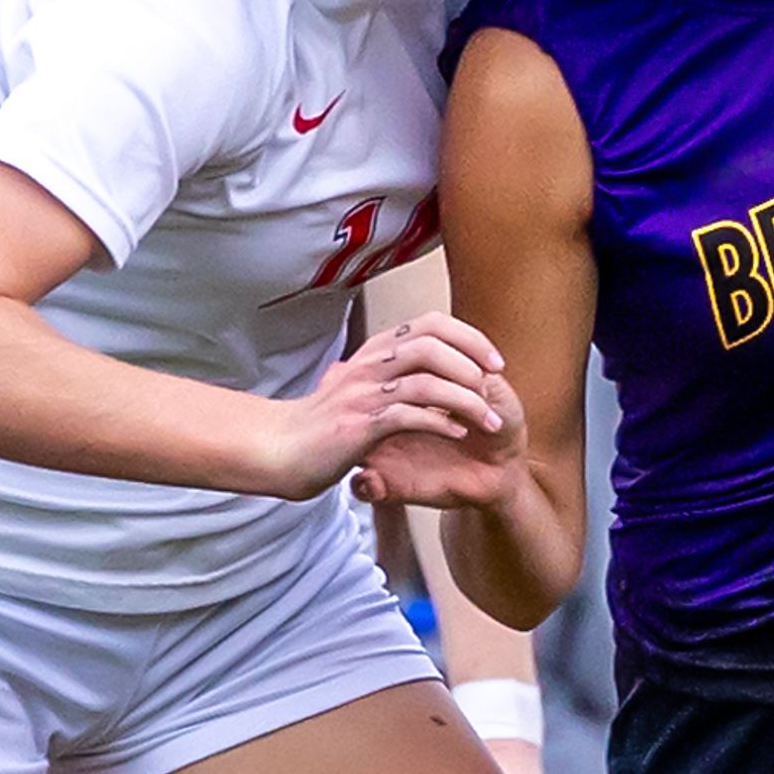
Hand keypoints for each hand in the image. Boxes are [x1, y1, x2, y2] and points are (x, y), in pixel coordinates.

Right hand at [269, 313, 506, 500]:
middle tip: (496, 384)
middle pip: (431, 343)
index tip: (493, 359)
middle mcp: (370, 365)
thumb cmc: (319, 423)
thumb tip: (400, 355)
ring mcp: (363, 394)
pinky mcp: (359, 426)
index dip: (468, 336)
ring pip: (425, 380)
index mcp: (374, 352)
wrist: (277, 449)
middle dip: (472, 361)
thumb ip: (380, 369)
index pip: (429, 324)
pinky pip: (407, 416)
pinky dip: (439, 423)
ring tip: (489, 417)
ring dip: (465, 399)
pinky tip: (458, 433)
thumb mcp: (353, 385)